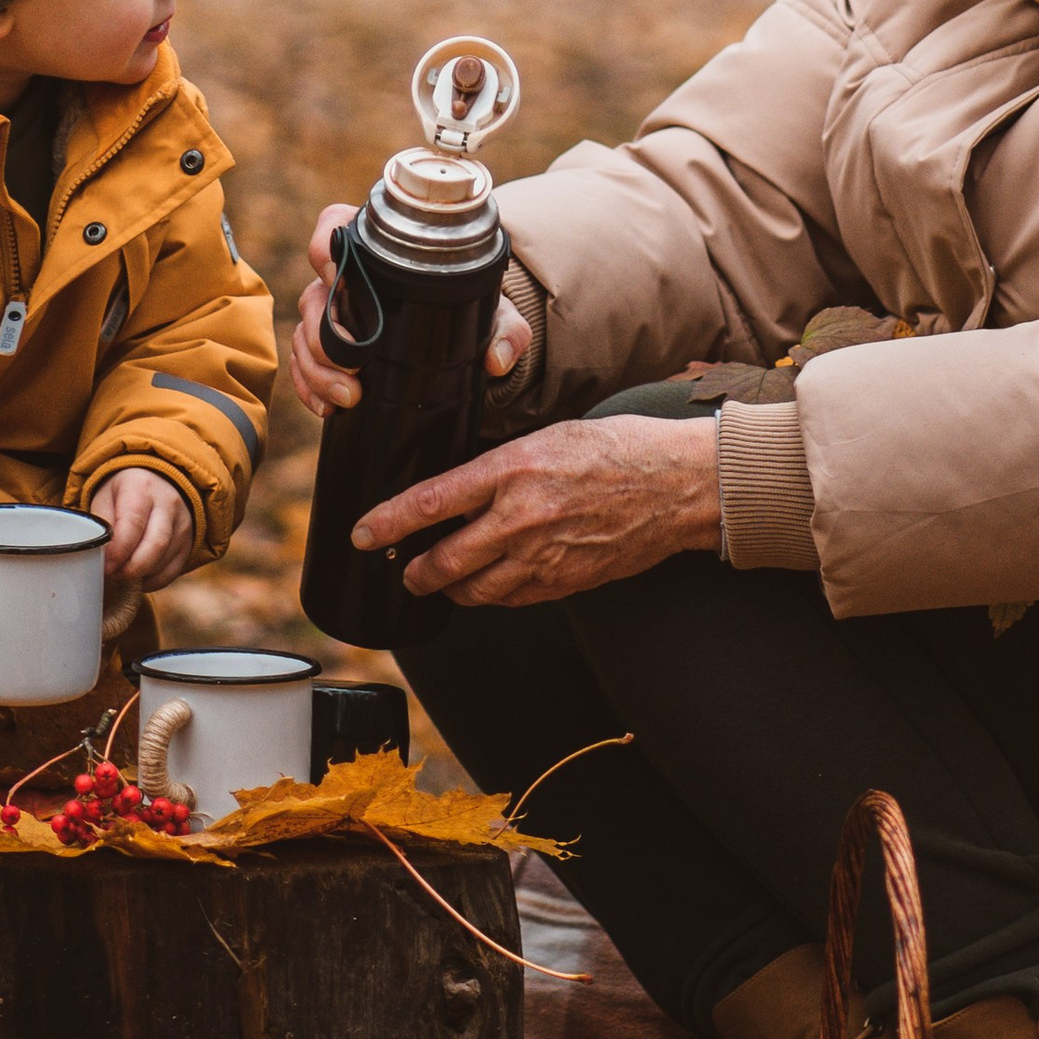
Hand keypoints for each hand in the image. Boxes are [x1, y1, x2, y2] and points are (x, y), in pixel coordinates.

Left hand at [92, 466, 194, 637]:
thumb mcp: (106, 497)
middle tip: (113, 574)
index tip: (106, 566)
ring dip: (140, 574)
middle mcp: (168, 504)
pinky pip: (173, 571)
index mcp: (142, 488)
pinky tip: (139, 576)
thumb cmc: (125, 493)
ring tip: (123, 572)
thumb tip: (99, 556)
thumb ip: (101, 525)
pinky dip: (153, 581)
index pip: (133, 524)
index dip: (118, 551)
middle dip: (130, 569)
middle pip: (154, 545)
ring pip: (164, 561)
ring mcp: (182, 523)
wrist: (158, 482)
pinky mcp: (188, 542)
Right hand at [291, 204, 531, 418]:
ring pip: (305, 334)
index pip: (334, 226)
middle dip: (325, 338)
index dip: (326, 247)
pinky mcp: (330, 349)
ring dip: (318, 369)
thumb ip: (506, 328)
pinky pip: (304, 365)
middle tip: (353, 369)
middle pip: (314, 295)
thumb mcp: (493, 311)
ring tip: (348, 398)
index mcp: (377, 248)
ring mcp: (334, 314)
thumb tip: (498, 359)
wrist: (465, 336)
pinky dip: (310, 387)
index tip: (338, 278)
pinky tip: (328, 410)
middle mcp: (347, 278)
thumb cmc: (472, 306)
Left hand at [350, 415, 719, 607]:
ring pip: (475, 590)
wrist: (675, 485)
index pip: (430, 502)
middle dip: (414, 572)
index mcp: (512, 470)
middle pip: (444, 561)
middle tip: (403, 570)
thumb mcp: (547, 438)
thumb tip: (460, 490)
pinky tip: (491, 584)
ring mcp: (544, 557)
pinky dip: (493, 595)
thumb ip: (500, 467)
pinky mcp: (565, 582)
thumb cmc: (616, 449)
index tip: (363, 534)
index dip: (387, 522)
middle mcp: (521, 518)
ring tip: (442, 580)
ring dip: (451, 589)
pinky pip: (513, 600)